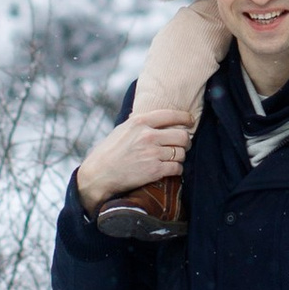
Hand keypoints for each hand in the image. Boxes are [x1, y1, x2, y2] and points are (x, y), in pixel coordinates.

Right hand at [76, 107, 198, 218]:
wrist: (98, 175)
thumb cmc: (108, 152)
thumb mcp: (121, 130)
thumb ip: (138, 124)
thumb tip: (154, 118)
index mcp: (139, 122)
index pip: (171, 114)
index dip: (185, 117)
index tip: (190, 121)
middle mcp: (147, 135)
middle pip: (182, 135)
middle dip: (186, 141)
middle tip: (184, 145)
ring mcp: (152, 153)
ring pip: (181, 152)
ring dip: (180, 157)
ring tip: (174, 159)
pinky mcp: (155, 170)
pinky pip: (177, 168)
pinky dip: (177, 169)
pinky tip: (171, 170)